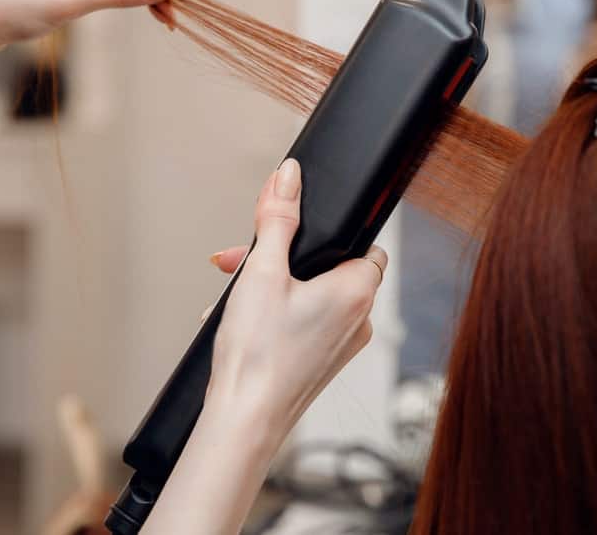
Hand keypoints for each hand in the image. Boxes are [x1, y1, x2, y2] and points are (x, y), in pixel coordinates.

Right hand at [205, 159, 387, 433]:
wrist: (244, 421)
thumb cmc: (257, 355)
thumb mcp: (262, 272)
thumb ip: (278, 219)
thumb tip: (290, 176)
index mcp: (358, 290)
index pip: (362, 241)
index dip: (325, 232)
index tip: (288, 231)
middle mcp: (361, 319)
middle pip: (328, 267)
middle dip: (282, 258)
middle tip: (240, 262)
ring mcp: (344, 345)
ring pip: (314, 296)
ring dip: (274, 286)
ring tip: (234, 294)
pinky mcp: (324, 364)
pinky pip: (307, 324)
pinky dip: (279, 314)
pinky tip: (243, 320)